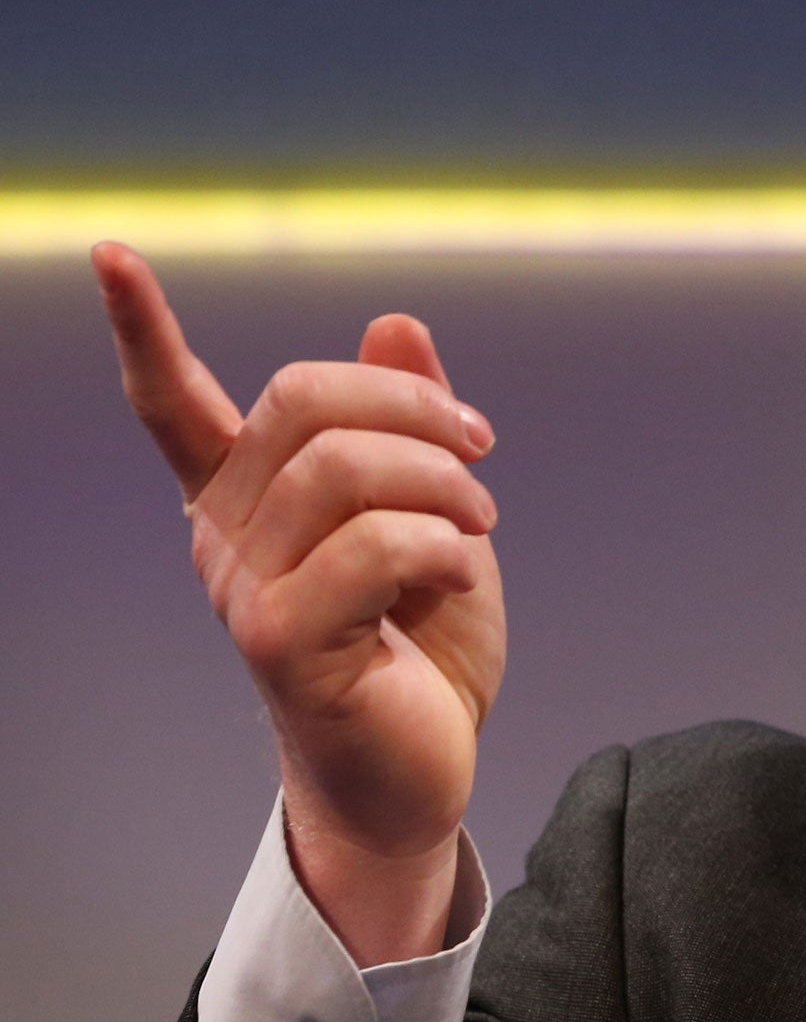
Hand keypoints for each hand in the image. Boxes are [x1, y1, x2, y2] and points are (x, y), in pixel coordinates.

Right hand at [93, 241, 504, 962]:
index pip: (175, 405)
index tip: (111, 252)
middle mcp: (226, 537)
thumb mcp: (436, 515)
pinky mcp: (283, 642)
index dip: (140, 329)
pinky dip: (443, 545)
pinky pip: (374, 545)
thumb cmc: (419, 645)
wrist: (420, 768)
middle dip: (412, 406)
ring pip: (342, 466)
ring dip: (441, 480)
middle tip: (479, 451)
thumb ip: (411, 426)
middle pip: (301, 401)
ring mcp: (245, 591)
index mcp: (249, 499)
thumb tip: (395, 321)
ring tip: (477, 524)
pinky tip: (458, 576)